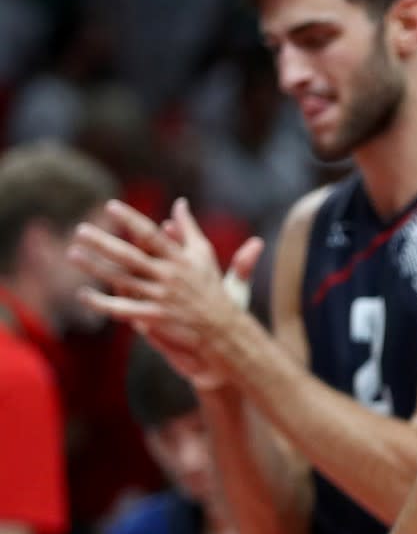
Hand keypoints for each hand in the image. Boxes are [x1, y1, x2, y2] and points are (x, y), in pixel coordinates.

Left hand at [70, 199, 261, 370]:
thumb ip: (190, 228)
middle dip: (105, 243)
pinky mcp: (156, 318)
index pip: (153, 235)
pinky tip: (83, 294)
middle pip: (131, 257)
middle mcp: (171, 276)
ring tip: (73, 254)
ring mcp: (162, 297)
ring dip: (96, 267)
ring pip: (123, 280)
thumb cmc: (213, 289)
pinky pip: (123, 309)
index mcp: (181, 259)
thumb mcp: (205, 255)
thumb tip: (179, 203)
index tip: (111, 206)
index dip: (131, 221)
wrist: (225, 330)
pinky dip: (102, 303)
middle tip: (80, 230)